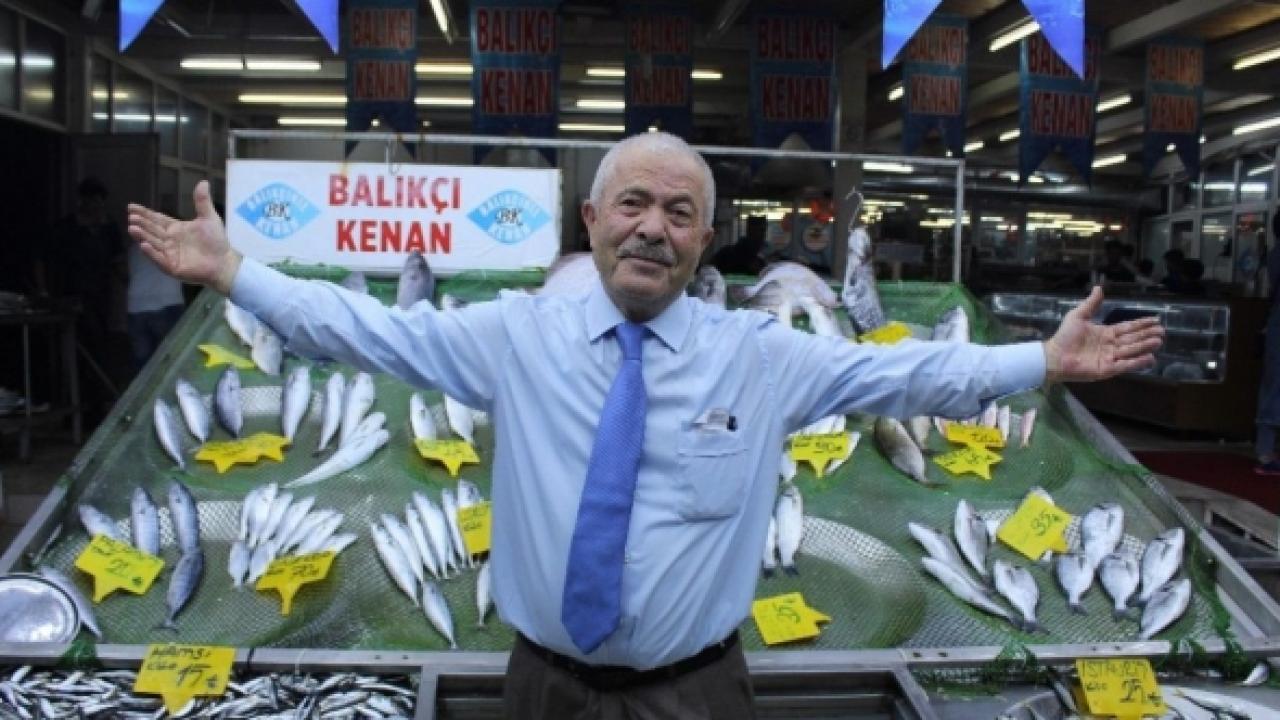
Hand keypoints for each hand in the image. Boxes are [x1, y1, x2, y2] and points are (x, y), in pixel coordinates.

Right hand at [127, 180, 241, 293]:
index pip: (157, 219)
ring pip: (153, 243)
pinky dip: (151, 253)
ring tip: (132, 228)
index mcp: (175, 229)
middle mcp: (169, 241)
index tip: (131, 207)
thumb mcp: (209, 218)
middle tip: (131, 217)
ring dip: (142, 236)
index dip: (145, 213)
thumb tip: (203, 182)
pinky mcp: (172, 267)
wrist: (224, 262)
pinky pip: (159, 259)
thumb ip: (203, 202)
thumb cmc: (216, 241)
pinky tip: (144, 245)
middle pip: (152, 230)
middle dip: (142, 223)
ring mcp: (169, 254)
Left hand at [1043, 286, 1163, 382]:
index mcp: (1105, 333)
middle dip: (1147, 335)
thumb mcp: (1078, 316)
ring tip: (1159, 341)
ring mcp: (1110, 358)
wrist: (1054, 355)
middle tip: (1162, 331)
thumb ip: (1090, 303)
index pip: (1127, 327)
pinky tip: (1150, 358)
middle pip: (1133, 339)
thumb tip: (1098, 287)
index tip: (1156, 320)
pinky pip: (1125, 365)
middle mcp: (1110, 346)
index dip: (1141, 324)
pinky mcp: (1107, 369)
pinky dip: (1137, 362)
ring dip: (1145, 346)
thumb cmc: (1065, 336)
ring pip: (1131, 350)